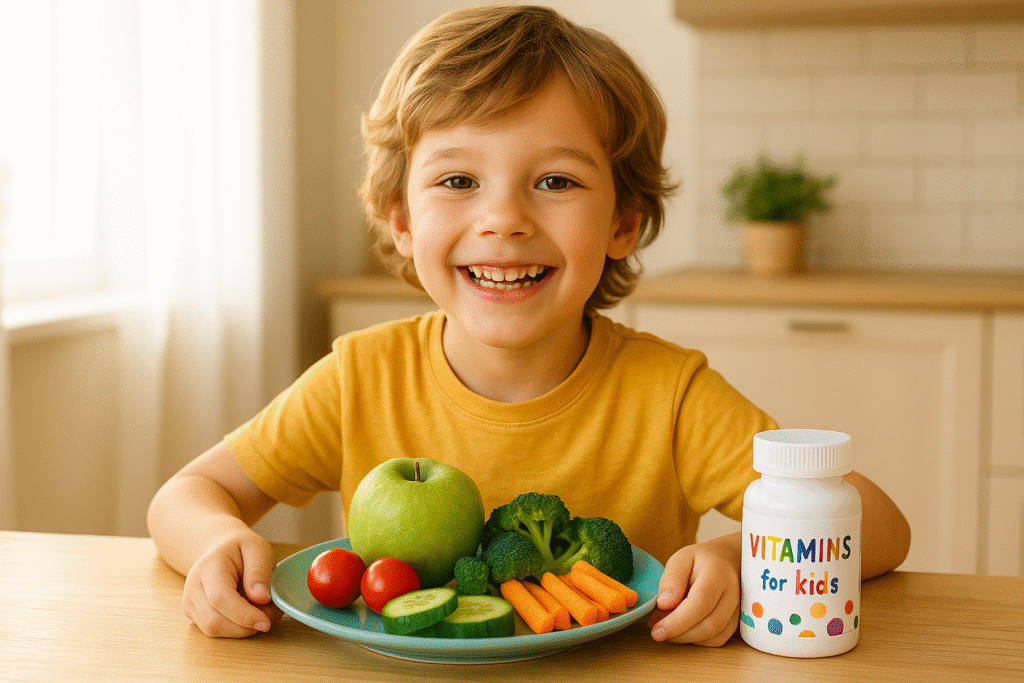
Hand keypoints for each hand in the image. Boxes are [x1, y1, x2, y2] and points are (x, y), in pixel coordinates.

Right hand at [181, 530, 283, 636]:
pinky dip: (236, 629)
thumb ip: (259, 571)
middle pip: (213, 621)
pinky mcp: (194, 615)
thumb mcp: (257, 548)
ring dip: (242, 630)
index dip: (243, 615)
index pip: (220, 598)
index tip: (266, 622)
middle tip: (270, 616)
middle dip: (245, 626)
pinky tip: (248, 615)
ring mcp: (190, 603)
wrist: (219, 550)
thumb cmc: (240, 549)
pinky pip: (214, 631)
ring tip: (261, 613)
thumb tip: (261, 598)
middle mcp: (193, 587)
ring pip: (213, 630)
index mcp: (208, 566)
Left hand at [648, 532, 740, 646]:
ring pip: (715, 636)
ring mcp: (739, 609)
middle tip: (657, 632)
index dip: (678, 621)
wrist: (729, 559)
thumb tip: (664, 604)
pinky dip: (698, 640)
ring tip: (668, 628)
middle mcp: (733, 593)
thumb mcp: (681, 558)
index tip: (657, 629)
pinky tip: (685, 629)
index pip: (701, 602)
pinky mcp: (738, 621)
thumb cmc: (702, 559)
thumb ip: (671, 578)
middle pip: (710, 624)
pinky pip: (718, 639)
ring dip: (687, 638)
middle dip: (680, 634)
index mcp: (718, 573)